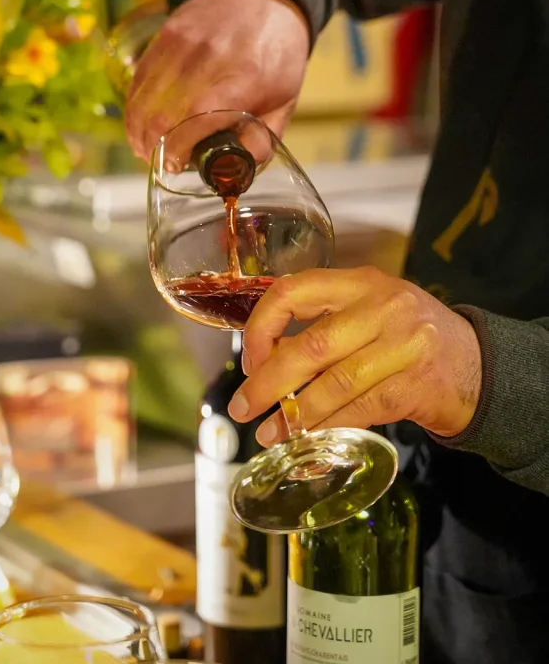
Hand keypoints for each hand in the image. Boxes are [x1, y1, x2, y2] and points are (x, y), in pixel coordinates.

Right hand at [125, 0, 309, 159]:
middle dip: (154, 146)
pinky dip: (135, 106)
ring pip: (145, 97)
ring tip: (145, 149)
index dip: (179, 147)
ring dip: (139, 130)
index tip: (175, 165)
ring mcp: (184, 43)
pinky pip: (140, 78)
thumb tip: (235, 171)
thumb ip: (262, 139)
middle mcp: (210, 58)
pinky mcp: (166, 34)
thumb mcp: (286, 100)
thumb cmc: (277, 54)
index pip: (200, 117)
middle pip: (165, 112)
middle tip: (160, 163)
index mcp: (246, 78)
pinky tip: (140, 123)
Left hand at [228, 266, 481, 443]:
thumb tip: (262, 363)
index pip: (294, 291)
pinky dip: (329, 425)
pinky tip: (308, 436)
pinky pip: (360, 409)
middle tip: (242, 407)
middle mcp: (383, 307)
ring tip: (268, 433)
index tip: (249, 359)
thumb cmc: (408, 337)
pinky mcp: (416, 386)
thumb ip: (323, 325)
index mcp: (361, 281)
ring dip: (294, 415)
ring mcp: (404, 346)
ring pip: (333, 384)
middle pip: (310, 347)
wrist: (477, 365)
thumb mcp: (369, 311)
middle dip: (267, 382)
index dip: (261, 327)